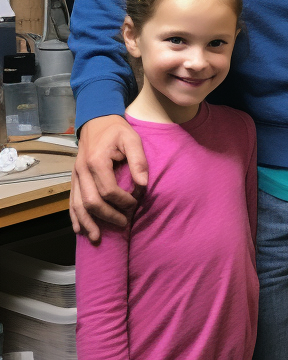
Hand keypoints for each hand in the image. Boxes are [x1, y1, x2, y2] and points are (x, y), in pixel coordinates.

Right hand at [72, 115, 147, 242]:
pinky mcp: (74, 179)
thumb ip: (139, 159)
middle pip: (91, 202)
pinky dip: (75, 217)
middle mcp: (82, 171)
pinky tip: (79, 229)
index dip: (123, 201)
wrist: (96, 121)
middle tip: (124, 223)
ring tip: (97, 238)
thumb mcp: (132, 138)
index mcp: (96, 161)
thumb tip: (143, 184)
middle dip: (108, 216)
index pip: (108, 190)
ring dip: (88, 223)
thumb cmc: (117, 131)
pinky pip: (71, 201)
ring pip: (77, 205)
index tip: (135, 203)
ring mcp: (75, 176)